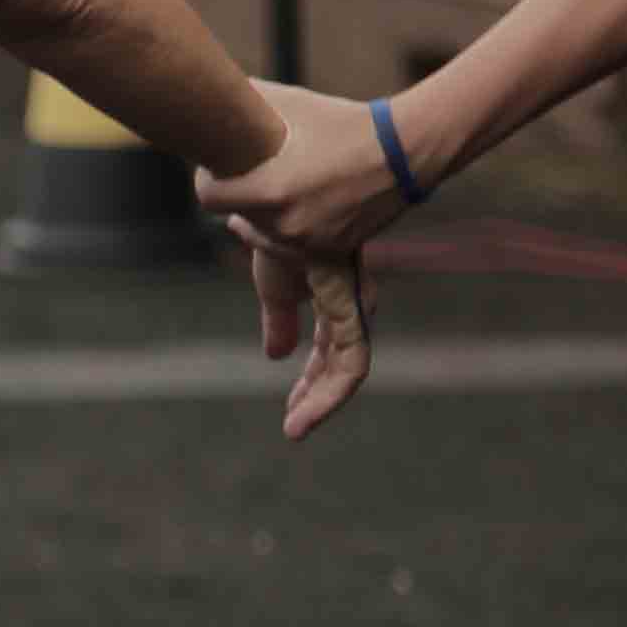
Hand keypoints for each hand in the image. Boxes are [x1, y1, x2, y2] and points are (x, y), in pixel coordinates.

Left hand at [195, 80, 417, 262]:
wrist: (403, 152)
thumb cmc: (343, 122)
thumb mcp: (292, 102)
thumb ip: (249, 98)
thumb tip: (210, 86)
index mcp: (271, 190)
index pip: (210, 198)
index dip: (209, 182)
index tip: (216, 171)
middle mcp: (287, 225)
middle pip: (239, 217)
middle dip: (240, 199)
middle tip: (250, 176)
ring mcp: (310, 243)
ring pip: (266, 236)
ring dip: (264, 219)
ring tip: (277, 192)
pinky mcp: (330, 252)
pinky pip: (295, 248)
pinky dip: (293, 231)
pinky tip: (300, 208)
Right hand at [254, 237, 375, 441]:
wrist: (275, 198)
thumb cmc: (275, 227)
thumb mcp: (273, 283)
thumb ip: (279, 319)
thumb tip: (276, 355)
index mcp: (332, 291)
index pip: (329, 345)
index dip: (313, 378)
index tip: (292, 406)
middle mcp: (348, 300)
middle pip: (337, 358)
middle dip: (316, 392)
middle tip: (293, 425)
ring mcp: (353, 304)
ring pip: (348, 368)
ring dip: (322, 401)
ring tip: (296, 428)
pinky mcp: (352, 310)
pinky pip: (352, 363)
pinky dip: (329, 393)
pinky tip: (304, 413)